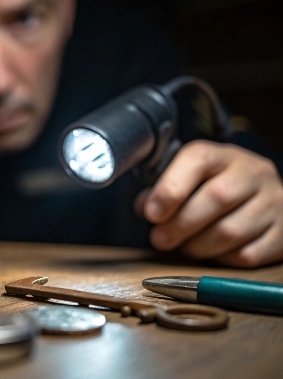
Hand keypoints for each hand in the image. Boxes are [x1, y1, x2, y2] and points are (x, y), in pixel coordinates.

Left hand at [138, 140, 282, 267]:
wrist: (260, 195)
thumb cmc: (212, 187)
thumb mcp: (186, 178)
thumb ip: (162, 190)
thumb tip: (145, 207)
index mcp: (222, 155)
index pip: (198, 160)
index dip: (171, 189)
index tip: (151, 213)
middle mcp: (252, 173)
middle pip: (217, 197)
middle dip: (181, 224)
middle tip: (160, 239)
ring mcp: (273, 202)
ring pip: (232, 230)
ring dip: (199, 246)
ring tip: (183, 248)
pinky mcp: (282, 233)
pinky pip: (248, 254)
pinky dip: (222, 260)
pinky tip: (211, 254)